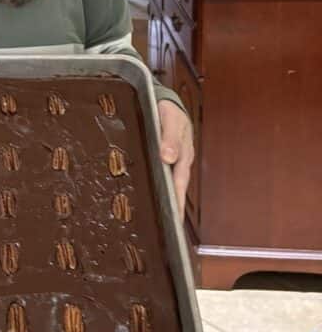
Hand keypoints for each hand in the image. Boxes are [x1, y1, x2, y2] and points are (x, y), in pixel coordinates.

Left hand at [157, 99, 194, 219]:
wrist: (165, 101)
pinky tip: (149, 195)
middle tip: (166, 230)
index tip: (173, 221)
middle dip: (171, 208)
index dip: (176, 202)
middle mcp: (178, 162)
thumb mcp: (171, 120)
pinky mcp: (161, 158)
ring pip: (167, 183)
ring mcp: (171, 161)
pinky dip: (156, 186)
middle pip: (174, 189)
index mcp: (182, 156)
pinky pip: (160, 175)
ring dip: (164, 199)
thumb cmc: (169, 110)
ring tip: (157, 220)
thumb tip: (168, 157)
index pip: (179, 184)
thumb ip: (170, 137)